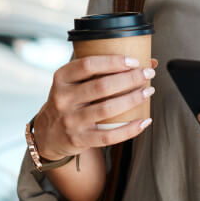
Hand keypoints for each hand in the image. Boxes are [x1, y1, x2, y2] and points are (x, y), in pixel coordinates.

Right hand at [33, 56, 157, 159]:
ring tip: (148, 92)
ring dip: (132, 99)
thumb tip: (150, 61)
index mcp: (62, 78)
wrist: (49, 133)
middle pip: (101, 86)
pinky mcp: (79, 139)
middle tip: (148, 74)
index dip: (113, 62)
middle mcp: (63, 99)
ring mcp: (70, 120)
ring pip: (106, 109)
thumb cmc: (72, 100)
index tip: (134, 61)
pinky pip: (108, 136)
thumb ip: (104, 70)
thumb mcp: (75, 82)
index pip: (88, 65)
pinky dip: (129, 129)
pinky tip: (144, 121)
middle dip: (129, 78)